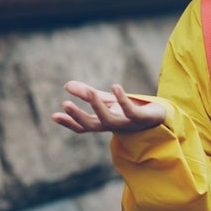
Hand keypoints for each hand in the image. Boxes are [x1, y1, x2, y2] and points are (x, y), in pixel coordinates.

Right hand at [51, 80, 166, 133]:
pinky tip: (115, 87)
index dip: (68, 122)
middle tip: (65, 104)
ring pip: (109, 120)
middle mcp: (114, 126)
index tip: (53, 115)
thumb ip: (88, 95)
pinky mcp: (142, 118)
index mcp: (104, 123)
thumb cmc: (128, 110)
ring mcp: (127, 124)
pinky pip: (131, 111)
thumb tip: (67, 84)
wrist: (157, 117)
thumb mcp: (107, 100)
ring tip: (89, 91)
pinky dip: (123, 100)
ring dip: (98, 106)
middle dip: (79, 116)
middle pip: (93, 125)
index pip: (83, 126)